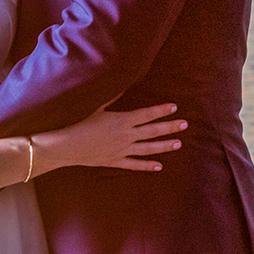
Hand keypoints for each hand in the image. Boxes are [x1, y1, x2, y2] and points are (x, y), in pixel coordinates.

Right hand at [38, 102, 187, 172]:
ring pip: (148, 148)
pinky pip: (135, 164)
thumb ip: (112, 97)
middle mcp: (126, 136)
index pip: (147, 114)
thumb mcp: (96, 107)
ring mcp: (122, 150)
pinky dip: (147, 165)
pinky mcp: (116, 161)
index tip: (174, 107)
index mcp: (122, 120)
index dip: (161, 110)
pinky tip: (159, 166)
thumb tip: (123, 86)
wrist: (67, 146)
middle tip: (185, 124)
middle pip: (153, 131)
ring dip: (164, 146)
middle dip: (170, 127)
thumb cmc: (79, 123)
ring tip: (178, 144)